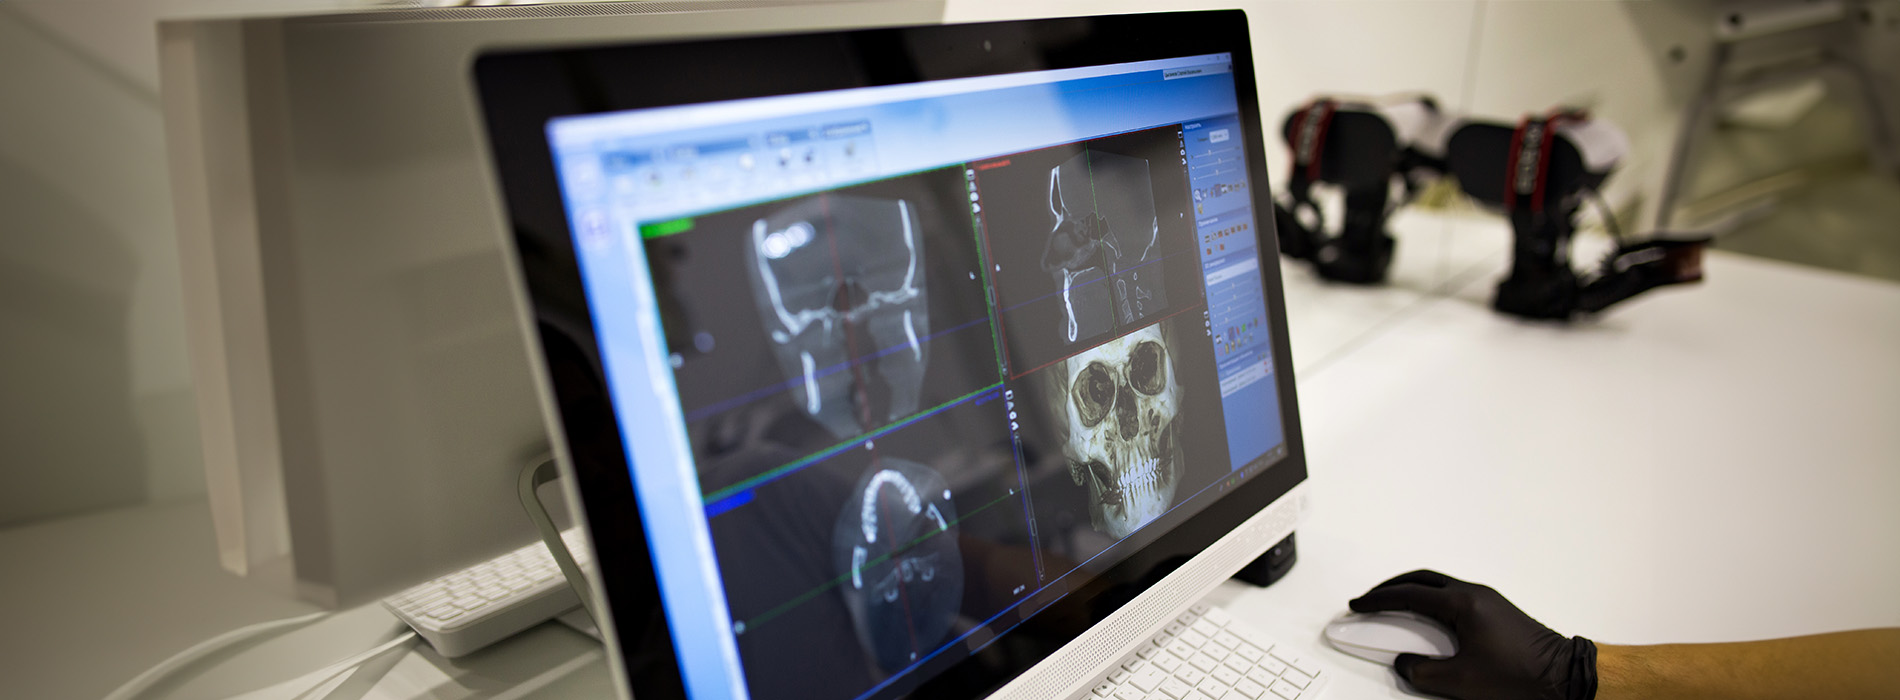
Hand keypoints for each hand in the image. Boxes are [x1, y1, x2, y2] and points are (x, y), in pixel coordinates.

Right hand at [1349, 570, 1596, 699]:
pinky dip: (1431, 600)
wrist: (1564, 677)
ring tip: (1394, 606)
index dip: (1378, 600)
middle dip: (1392, 587)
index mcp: (1462, 604)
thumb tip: (1406, 663)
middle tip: (1371, 599)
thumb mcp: (1460, 682)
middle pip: (1422, 579)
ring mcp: (1486, 600)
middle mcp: (1474, 594)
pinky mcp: (1495, 611)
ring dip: (1413, 591)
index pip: (1408, 595)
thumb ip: (1423, 672)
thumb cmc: (1519, 676)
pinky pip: (1453, 595)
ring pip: (1438, 584)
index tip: (1359, 605)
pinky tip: (1426, 618)